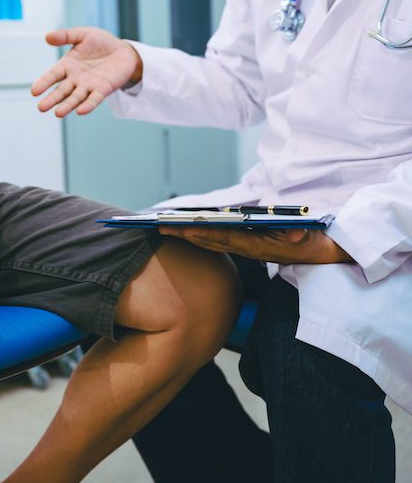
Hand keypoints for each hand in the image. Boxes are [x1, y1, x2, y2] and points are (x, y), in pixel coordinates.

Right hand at [32, 27, 142, 116]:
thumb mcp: (83, 34)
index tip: (34, 91)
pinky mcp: (103, 90)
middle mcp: (76, 79)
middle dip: (52, 99)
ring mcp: (89, 86)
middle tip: (41, 108)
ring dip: (67, 106)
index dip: (44, 82)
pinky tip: (81, 111)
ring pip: (76, 98)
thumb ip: (66, 36)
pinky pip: (94, 99)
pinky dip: (88, 105)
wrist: (123, 51)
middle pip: (61, 91)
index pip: (53, 75)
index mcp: (68, 65)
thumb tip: (47, 37)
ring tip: (58, 113)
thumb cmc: (101, 43)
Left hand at [157, 227, 354, 264]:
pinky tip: (186, 232)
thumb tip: (297, 233)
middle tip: (160, 226)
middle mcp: (247, 248)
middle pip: (210, 241)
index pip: (226, 238)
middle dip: (185, 234)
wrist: (321, 256)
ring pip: (210, 243)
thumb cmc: (313, 241)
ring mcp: (244, 248)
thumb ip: (302, 235)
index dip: (205, 233)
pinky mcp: (245, 246)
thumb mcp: (310, 237)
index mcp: (259, 245)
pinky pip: (217, 242)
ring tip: (165, 227)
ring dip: (188, 235)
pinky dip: (200, 237)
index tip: (184, 228)